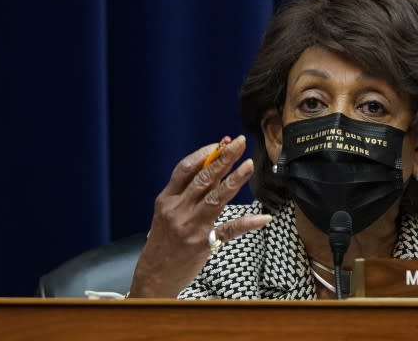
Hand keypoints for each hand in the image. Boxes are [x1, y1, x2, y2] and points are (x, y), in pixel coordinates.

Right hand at [128, 135, 271, 297]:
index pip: (185, 169)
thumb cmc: (164, 239)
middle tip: (240, 142)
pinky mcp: (203, 243)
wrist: (154, 275)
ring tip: (249, 165)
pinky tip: (263, 217)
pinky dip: (248, 223)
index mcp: (167, 199)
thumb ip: (191, 191)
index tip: (221, 142)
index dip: (204, 154)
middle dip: (223, 158)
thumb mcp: (169, 212)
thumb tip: (217, 168)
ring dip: (234, 180)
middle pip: (203, 179)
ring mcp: (190, 227)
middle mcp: (177, 210)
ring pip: (215, 198)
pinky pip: (229, 230)